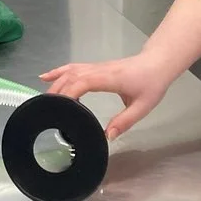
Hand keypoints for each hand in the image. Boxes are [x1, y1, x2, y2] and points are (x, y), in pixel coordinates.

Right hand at [41, 53, 178, 139]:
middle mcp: (100, 70)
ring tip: (42, 98)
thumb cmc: (151, 84)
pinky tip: (46, 77)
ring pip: (70, 71)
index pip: (84, 82)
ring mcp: (96, 67)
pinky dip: (58, 71)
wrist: (158, 64)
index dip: (70, 93)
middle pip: (72, 76)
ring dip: (55, 83)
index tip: (59, 108)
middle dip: (57, 92)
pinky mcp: (96, 67)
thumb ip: (125, 122)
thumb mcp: (142, 107)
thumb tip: (107, 136)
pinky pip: (73, 68)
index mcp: (110, 79)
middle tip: (45, 109)